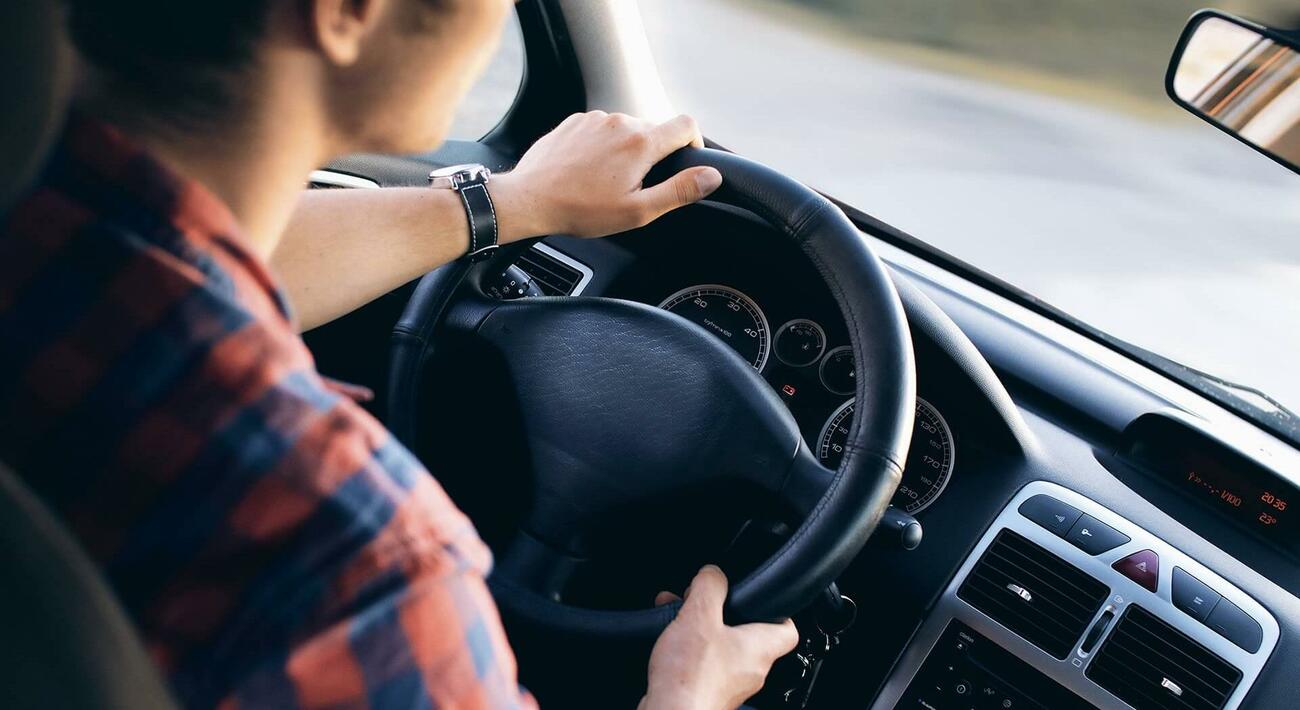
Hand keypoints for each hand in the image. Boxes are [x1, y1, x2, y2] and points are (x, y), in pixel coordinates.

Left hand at [493, 112, 723, 239]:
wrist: (529, 199)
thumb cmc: (581, 209)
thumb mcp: (638, 210)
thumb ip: (679, 191)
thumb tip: (711, 176)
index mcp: (641, 142)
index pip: (687, 125)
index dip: (694, 143)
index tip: (685, 162)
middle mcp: (620, 121)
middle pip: (654, 130)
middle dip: (653, 155)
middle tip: (635, 186)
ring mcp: (595, 118)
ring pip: (626, 130)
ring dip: (626, 150)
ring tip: (607, 181)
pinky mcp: (575, 121)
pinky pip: (600, 129)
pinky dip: (602, 146)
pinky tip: (588, 171)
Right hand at [639, 566, 798, 709]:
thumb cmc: (691, 677)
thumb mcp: (699, 615)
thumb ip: (710, 586)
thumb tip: (713, 573)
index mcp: (760, 648)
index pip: (788, 629)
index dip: (778, 610)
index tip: (762, 598)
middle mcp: (751, 669)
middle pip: (748, 635)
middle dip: (723, 614)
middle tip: (704, 602)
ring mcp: (731, 685)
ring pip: (722, 648)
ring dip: (702, 629)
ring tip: (679, 617)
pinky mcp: (710, 693)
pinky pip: (706, 664)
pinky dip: (691, 649)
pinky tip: (670, 642)